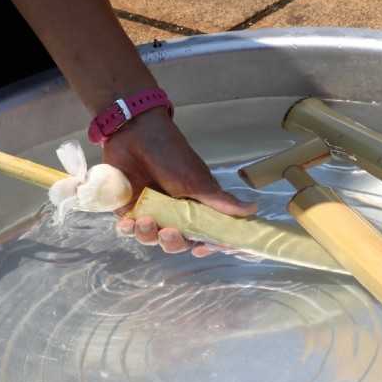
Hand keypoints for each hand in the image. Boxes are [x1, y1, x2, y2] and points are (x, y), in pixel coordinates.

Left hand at [100, 108, 256, 255]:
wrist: (136, 132)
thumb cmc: (170, 153)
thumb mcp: (198, 180)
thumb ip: (220, 200)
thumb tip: (254, 208)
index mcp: (193, 207)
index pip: (200, 235)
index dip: (202, 245)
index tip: (200, 249)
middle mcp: (171, 212)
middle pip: (174, 242)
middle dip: (172, 242)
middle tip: (168, 232)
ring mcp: (148, 210)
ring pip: (149, 238)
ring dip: (148, 235)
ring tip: (145, 220)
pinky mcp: (127, 207)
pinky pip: (127, 229)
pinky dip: (128, 230)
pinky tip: (128, 224)